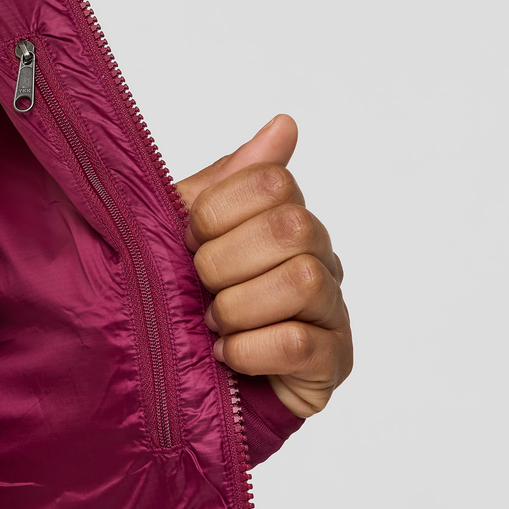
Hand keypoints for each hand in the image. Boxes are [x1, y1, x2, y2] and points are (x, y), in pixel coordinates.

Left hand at [175, 115, 352, 418]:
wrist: (175, 384)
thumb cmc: (181, 301)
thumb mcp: (184, 233)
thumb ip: (227, 180)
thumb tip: (287, 123)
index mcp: (283, 216)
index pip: (272, 180)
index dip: (217, 211)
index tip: (189, 240)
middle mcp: (319, 255)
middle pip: (292, 226)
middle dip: (225, 261)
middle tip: (202, 288)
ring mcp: (332, 309)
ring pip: (303, 280)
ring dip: (239, 307)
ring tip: (215, 325)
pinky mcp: (333, 362)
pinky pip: (300, 343)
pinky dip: (249, 349)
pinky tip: (228, 355)